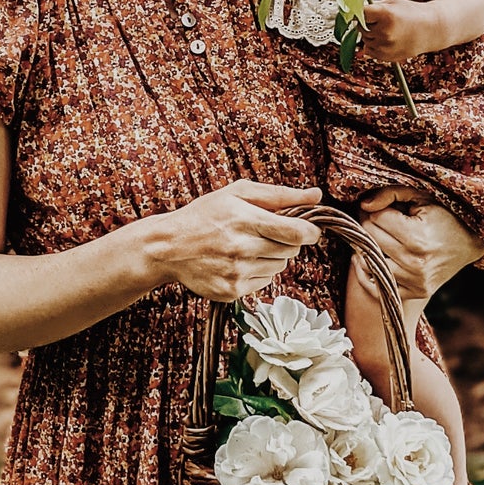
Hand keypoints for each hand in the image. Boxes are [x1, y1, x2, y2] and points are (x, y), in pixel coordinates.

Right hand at [144, 179, 322, 302]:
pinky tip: (239, 261)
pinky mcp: (232, 291)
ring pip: (280, 266)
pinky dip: (259, 271)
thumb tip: (316, 195)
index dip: (310, 232)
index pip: (296, 233)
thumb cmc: (204, 214)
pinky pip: (265, 281)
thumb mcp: (238, 193)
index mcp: (244, 219)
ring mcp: (236, 272)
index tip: (310, 229)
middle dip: (288, 241)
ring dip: (273, 256)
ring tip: (248, 246)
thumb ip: (279, 194)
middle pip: (291, 250)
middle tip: (268, 233)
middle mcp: (241, 248)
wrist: (168, 246)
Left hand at [355, 190, 483, 303]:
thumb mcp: (420, 197)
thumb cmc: (443, 218)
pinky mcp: (415, 293)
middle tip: (374, 220)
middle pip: (370, 240)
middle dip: (367, 226)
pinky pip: (377, 288)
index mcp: (416, 237)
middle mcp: (414, 262)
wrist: (468, 244)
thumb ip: (390, 194)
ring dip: (367, 249)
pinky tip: (368, 260)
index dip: (371, 210)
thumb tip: (363, 205)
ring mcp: (415, 281)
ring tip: (375, 238)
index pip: (375, 220)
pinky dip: (368, 274)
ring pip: (369, 262)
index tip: (374, 207)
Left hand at [362, 0, 443, 62]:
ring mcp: (384, 46)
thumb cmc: (411, 13)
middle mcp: (384, 32)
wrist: (431, 30)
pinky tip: (388, 39)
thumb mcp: (393, 3)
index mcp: (386, 15)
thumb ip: (373, 6)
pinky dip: (374, 44)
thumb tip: (354, 8)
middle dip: (367, 22)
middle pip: (361, 26)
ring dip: (371, 34)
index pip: (361, 12)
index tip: (367, 10)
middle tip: (382, 20)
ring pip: (364, 39)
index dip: (363, 11)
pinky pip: (369, 50)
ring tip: (388, 29)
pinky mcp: (385, 56)